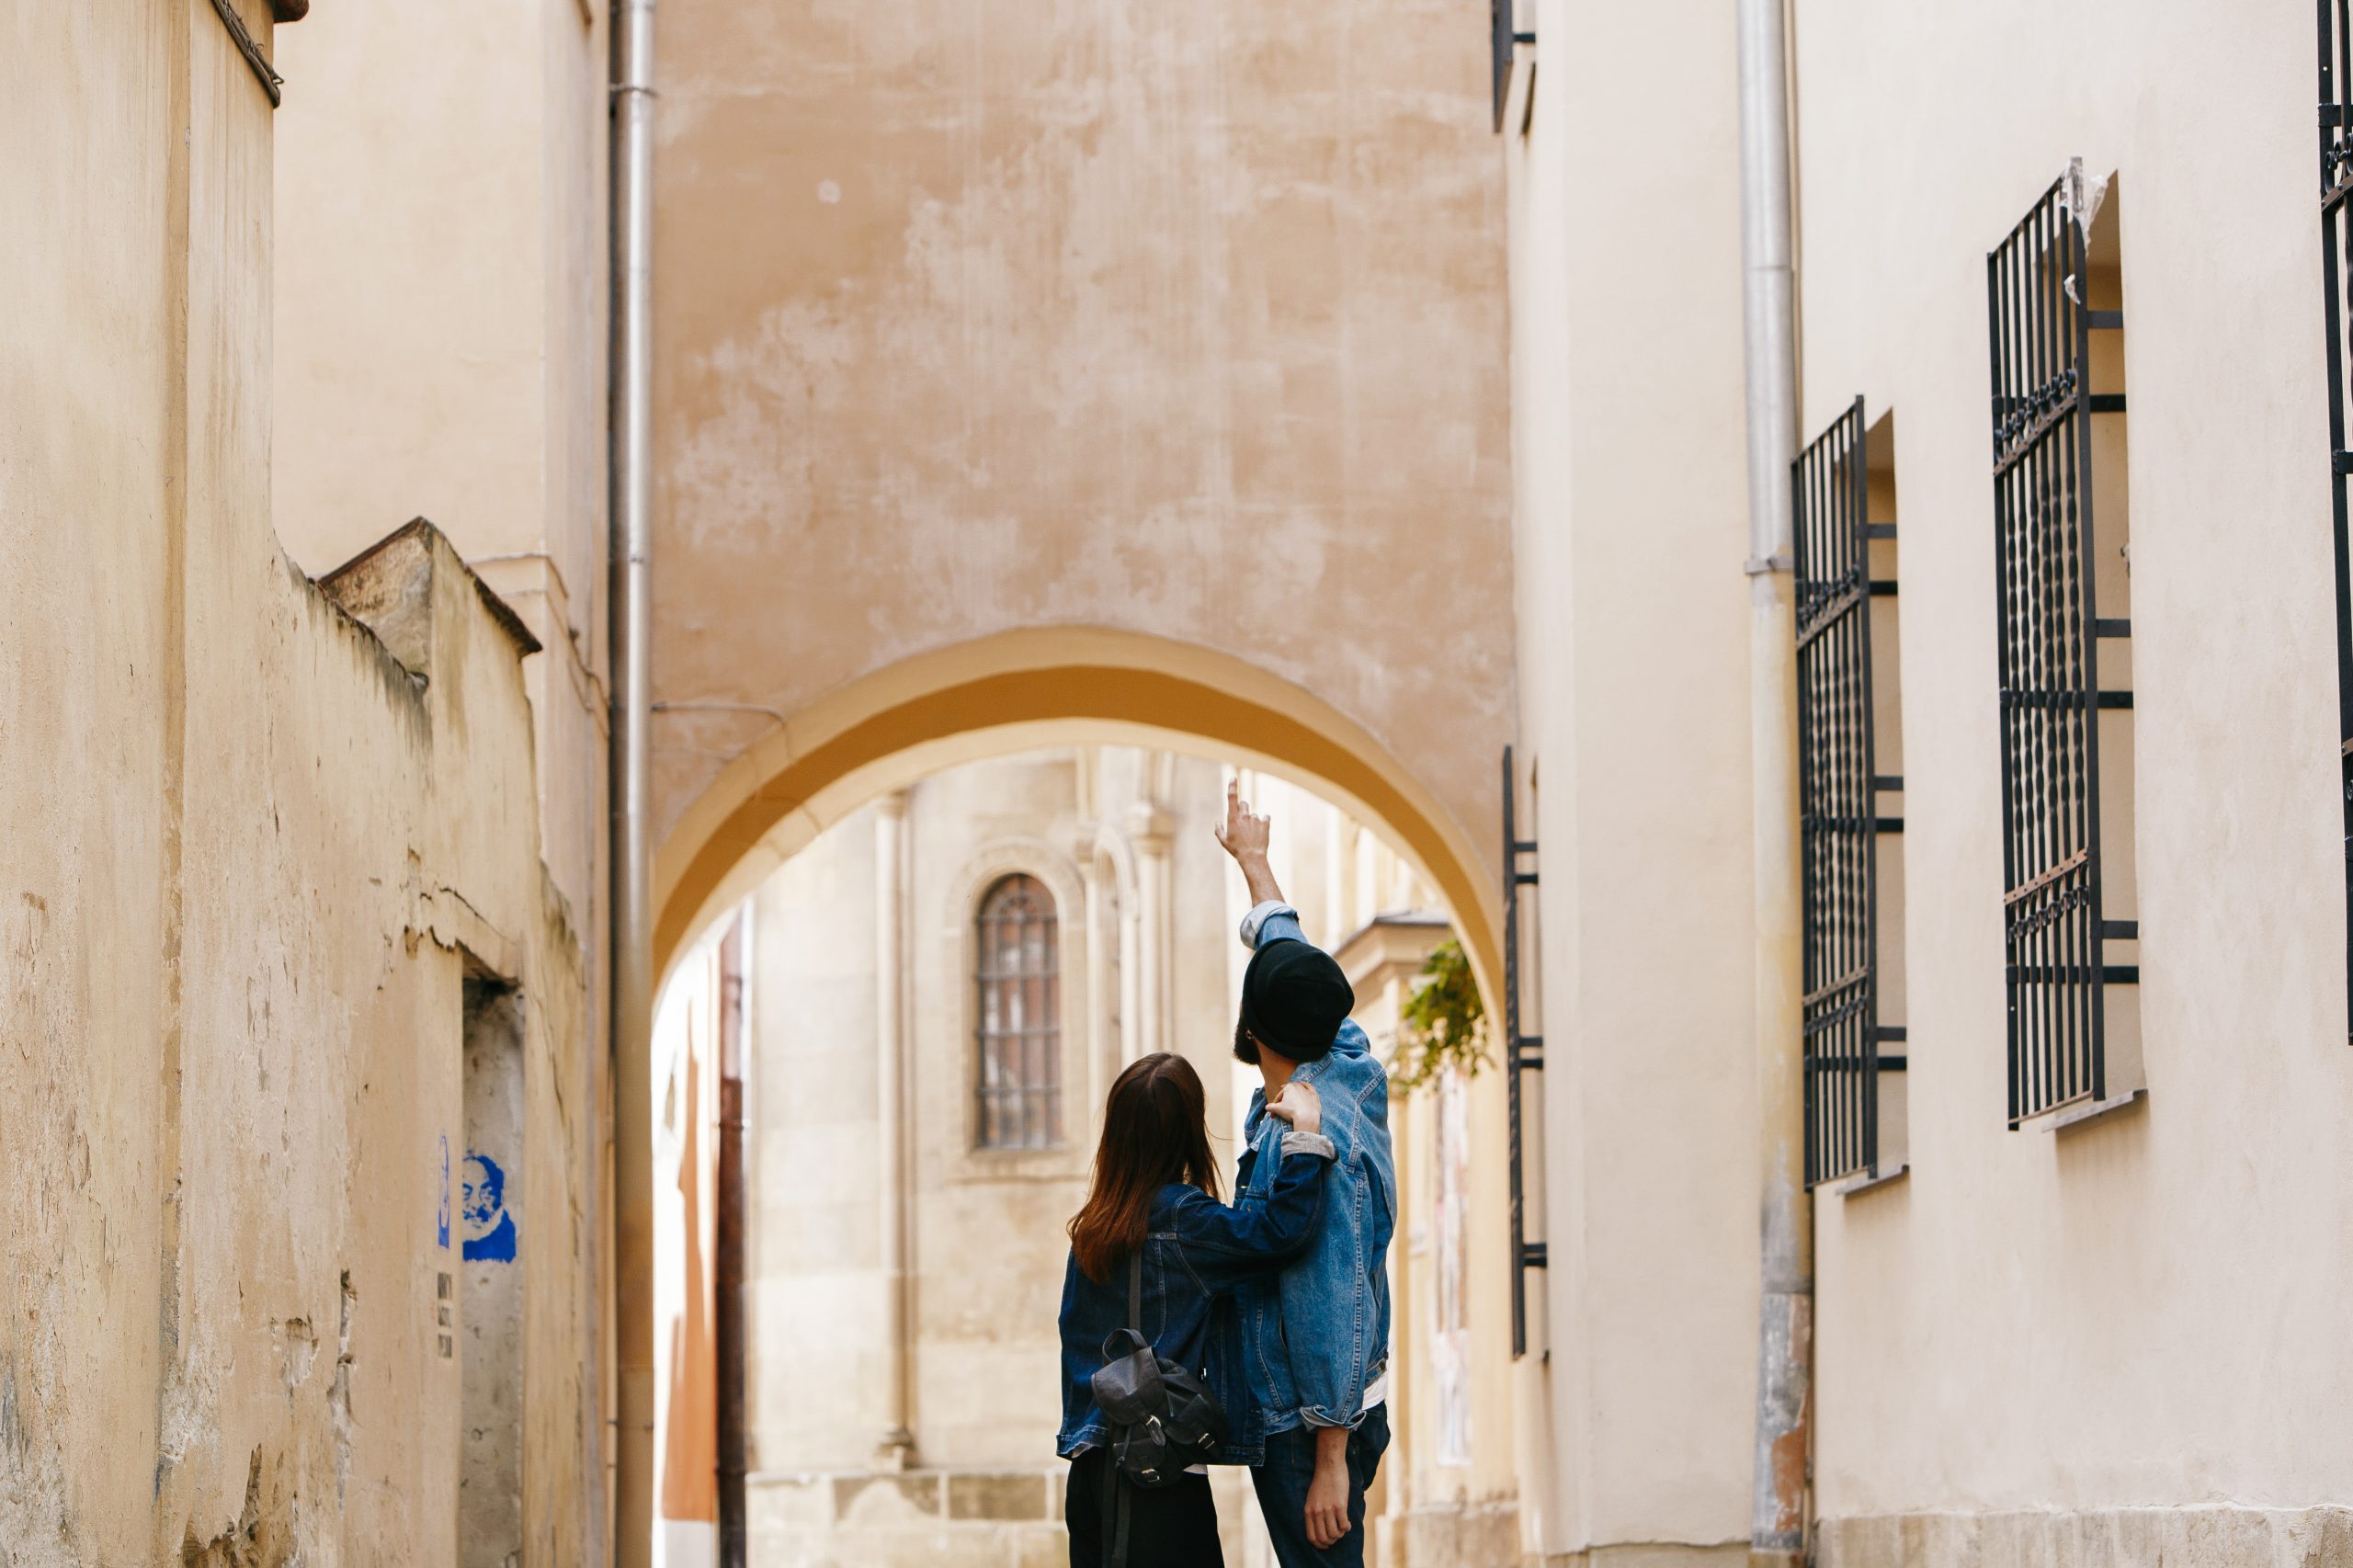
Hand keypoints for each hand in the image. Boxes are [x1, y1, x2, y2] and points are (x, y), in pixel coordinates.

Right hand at [1216, 780, 1285, 905]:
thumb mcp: (1224, 841)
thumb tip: (1218, 822)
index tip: (1233, 777)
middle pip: (1244, 804)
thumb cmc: (1236, 850)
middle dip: (1243, 809)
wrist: (1252, 857)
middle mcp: (1244, 815)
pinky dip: (1263, 823)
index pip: (1232, 797)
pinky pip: (1265, 818)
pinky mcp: (1265, 822)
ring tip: (1252, 835)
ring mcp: (1255, 818)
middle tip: (1243, 822)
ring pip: (1253, 815)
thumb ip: (1219, 830)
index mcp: (1233, 818)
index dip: (1232, 786)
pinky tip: (1261, 833)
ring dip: (1252, 821)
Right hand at [1266, 1081, 1321, 1136]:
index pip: (1279, 1097)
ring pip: (1299, 1087)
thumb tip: (1267, 1107)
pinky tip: (1305, 1086)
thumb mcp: (1278, 1109)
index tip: (1273, 1115)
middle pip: (1289, 1092)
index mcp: (1288, 1087)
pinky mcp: (1314, 1094)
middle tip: (1281, 1102)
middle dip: (1284, 1097)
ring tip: (1292, 1092)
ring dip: (1295, 1090)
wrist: (1307, 1117)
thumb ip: (1271, 1107)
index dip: (1275, 1106)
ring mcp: (1307, 1090)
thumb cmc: (1291, 1112)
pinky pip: (1310, 1088)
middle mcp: (1298, 1086)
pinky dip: (1307, 1087)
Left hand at [1304, 1431, 1351, 1549]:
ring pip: (1334, 1534)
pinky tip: (1348, 1523)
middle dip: (1332, 1541)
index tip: (1326, 1544)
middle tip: (1337, 1535)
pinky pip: (1344, 1525)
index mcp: (1308, 1511)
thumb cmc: (1321, 1482)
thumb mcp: (1312, 1499)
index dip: (1320, 1545)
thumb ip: (1314, 1513)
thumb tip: (1320, 1528)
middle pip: (1324, 1538)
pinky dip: (1347, 1528)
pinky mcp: (1340, 1505)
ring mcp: (1328, 1509)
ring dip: (1340, 1534)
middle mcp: (1317, 1512)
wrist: (1329, 1466)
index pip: (1311, 1537)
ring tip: (1342, 1528)